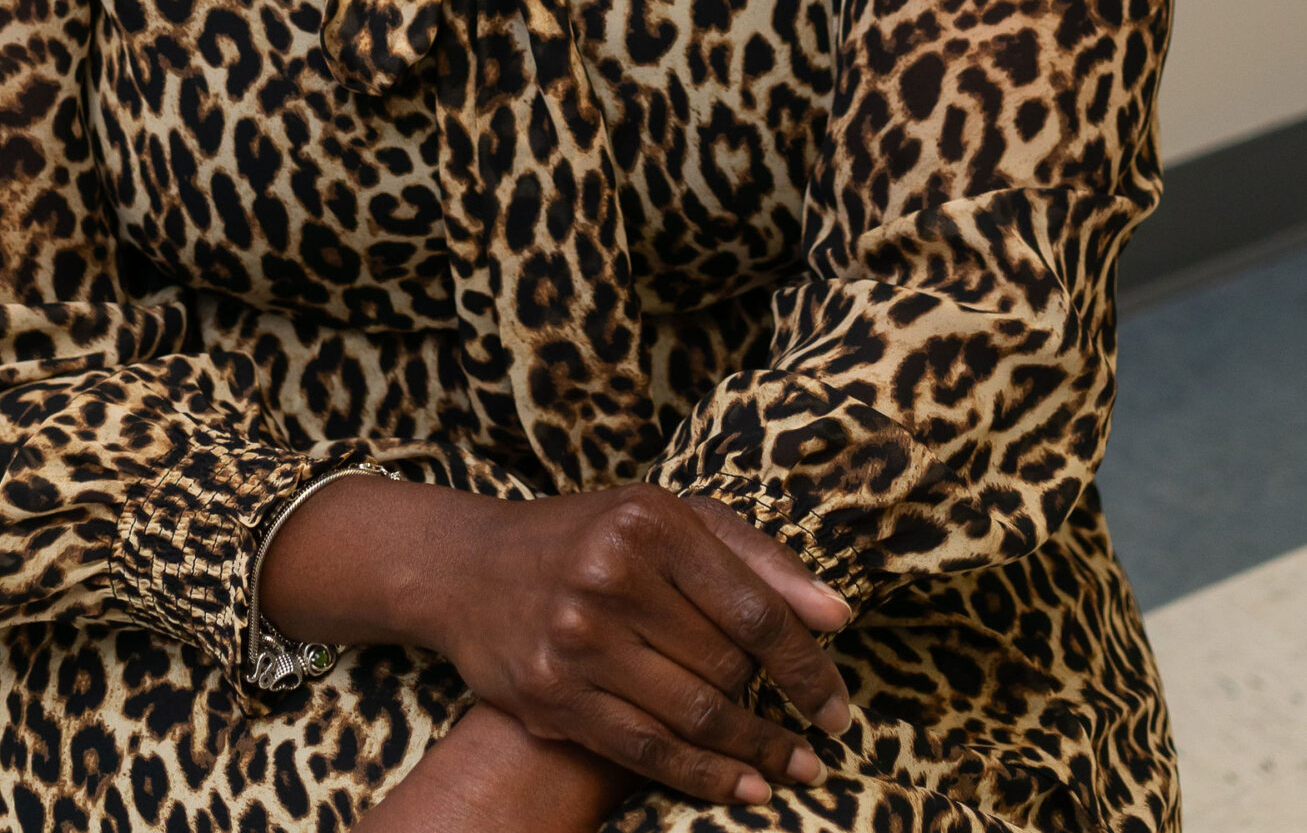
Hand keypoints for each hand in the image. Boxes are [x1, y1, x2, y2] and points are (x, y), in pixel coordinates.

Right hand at [265, 478, 850, 812]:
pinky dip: (705, 776)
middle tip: (811, 735)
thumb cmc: (589, 538)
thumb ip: (756, 561)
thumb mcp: (667, 519)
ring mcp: (577, 637)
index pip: (753, 608)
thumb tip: (837, 617)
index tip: (838, 706)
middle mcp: (611, 574)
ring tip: (793, 770)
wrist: (468, 568)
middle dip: (775, 707)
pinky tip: (744, 786)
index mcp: (649, 520)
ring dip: (755, 753)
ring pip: (693, 714)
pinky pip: (648, 749)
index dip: (808, 667)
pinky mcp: (551, 692)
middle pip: (726, 665)